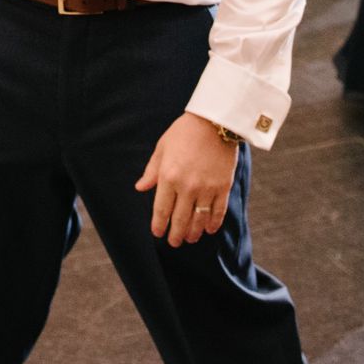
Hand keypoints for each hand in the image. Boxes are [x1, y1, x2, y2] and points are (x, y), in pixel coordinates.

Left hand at [134, 114, 238, 247]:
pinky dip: (213, 223)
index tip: (158, 233)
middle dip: (176, 234)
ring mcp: (207, 188)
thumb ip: (152, 171)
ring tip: (190, 239)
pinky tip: (209, 229)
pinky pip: (218, 211)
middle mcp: (187, 186)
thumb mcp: (162, 148)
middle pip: (180, 219)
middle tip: (174, 242)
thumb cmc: (184, 132)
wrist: (214, 121)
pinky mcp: (223, 187)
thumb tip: (140, 188)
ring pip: (199, 219)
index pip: (162, 209)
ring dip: (194, 232)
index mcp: (169, 177)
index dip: (159, 225)